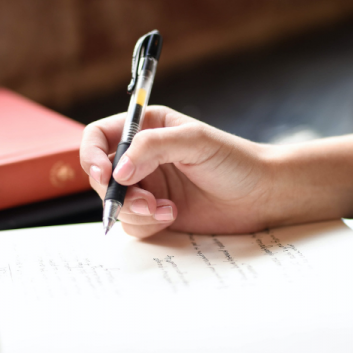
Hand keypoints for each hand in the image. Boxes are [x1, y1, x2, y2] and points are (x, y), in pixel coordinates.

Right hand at [80, 106, 275, 237]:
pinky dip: (147, 223)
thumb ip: (153, 147)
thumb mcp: (195, 141)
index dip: (91, 155)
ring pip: (115, 203)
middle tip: (145, 201)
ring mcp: (148, 186)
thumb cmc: (234, 160)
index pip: (99, 137)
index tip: (104, 174)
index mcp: (147, 128)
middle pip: (102, 175)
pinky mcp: (156, 212)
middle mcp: (142, 157)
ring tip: (166, 210)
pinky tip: (172, 216)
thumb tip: (117, 172)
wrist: (261, 195)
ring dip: (134, 211)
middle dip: (117, 192)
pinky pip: (132, 223)